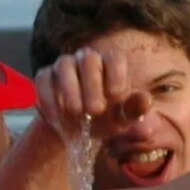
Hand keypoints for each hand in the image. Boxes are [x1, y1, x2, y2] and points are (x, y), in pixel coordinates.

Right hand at [33, 46, 150, 145]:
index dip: (117, 74)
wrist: (76, 131)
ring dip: (70, 88)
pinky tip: (57, 117)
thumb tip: (146, 101)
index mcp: (110, 65)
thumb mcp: (121, 119)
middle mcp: (86, 60)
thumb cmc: (105, 120)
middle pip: (88, 58)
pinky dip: (48, 98)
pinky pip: (43, 79)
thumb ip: (134, 110)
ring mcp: (64, 67)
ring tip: (75, 112)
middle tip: (95, 110)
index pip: (114, 57)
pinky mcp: (44, 78)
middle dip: (92, 84)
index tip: (116, 96)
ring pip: (64, 64)